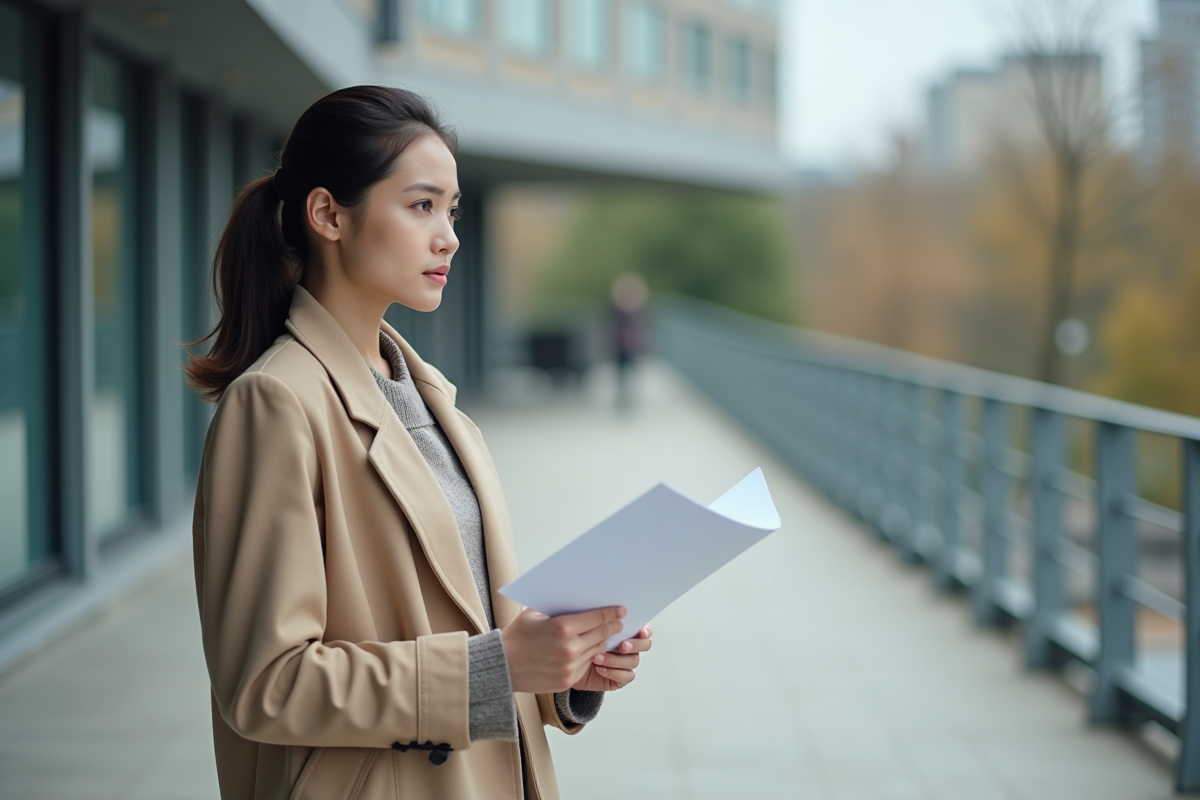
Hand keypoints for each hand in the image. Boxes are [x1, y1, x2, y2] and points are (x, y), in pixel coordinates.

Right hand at [501, 606, 625, 693]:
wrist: (502, 666)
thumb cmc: (517, 636)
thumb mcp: (535, 613)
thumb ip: (558, 607)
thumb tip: (579, 598)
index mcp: (562, 627)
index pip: (597, 618)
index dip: (611, 613)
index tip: (620, 610)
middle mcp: (569, 648)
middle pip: (601, 635)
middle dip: (612, 627)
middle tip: (619, 621)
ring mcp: (570, 666)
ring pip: (596, 651)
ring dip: (603, 642)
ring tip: (607, 634)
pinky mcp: (568, 680)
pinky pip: (586, 665)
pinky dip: (590, 656)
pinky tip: (592, 649)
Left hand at [571, 624, 652, 691]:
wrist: (568, 664)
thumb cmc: (579, 642)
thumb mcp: (588, 628)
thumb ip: (602, 621)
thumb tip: (611, 613)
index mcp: (626, 631)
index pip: (644, 629)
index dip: (646, 631)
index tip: (641, 632)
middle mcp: (630, 646)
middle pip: (645, 645)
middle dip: (635, 645)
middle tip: (622, 646)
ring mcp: (626, 663)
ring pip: (633, 661)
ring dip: (616, 659)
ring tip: (597, 657)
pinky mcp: (621, 678)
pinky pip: (626, 676)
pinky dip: (614, 672)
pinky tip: (600, 669)